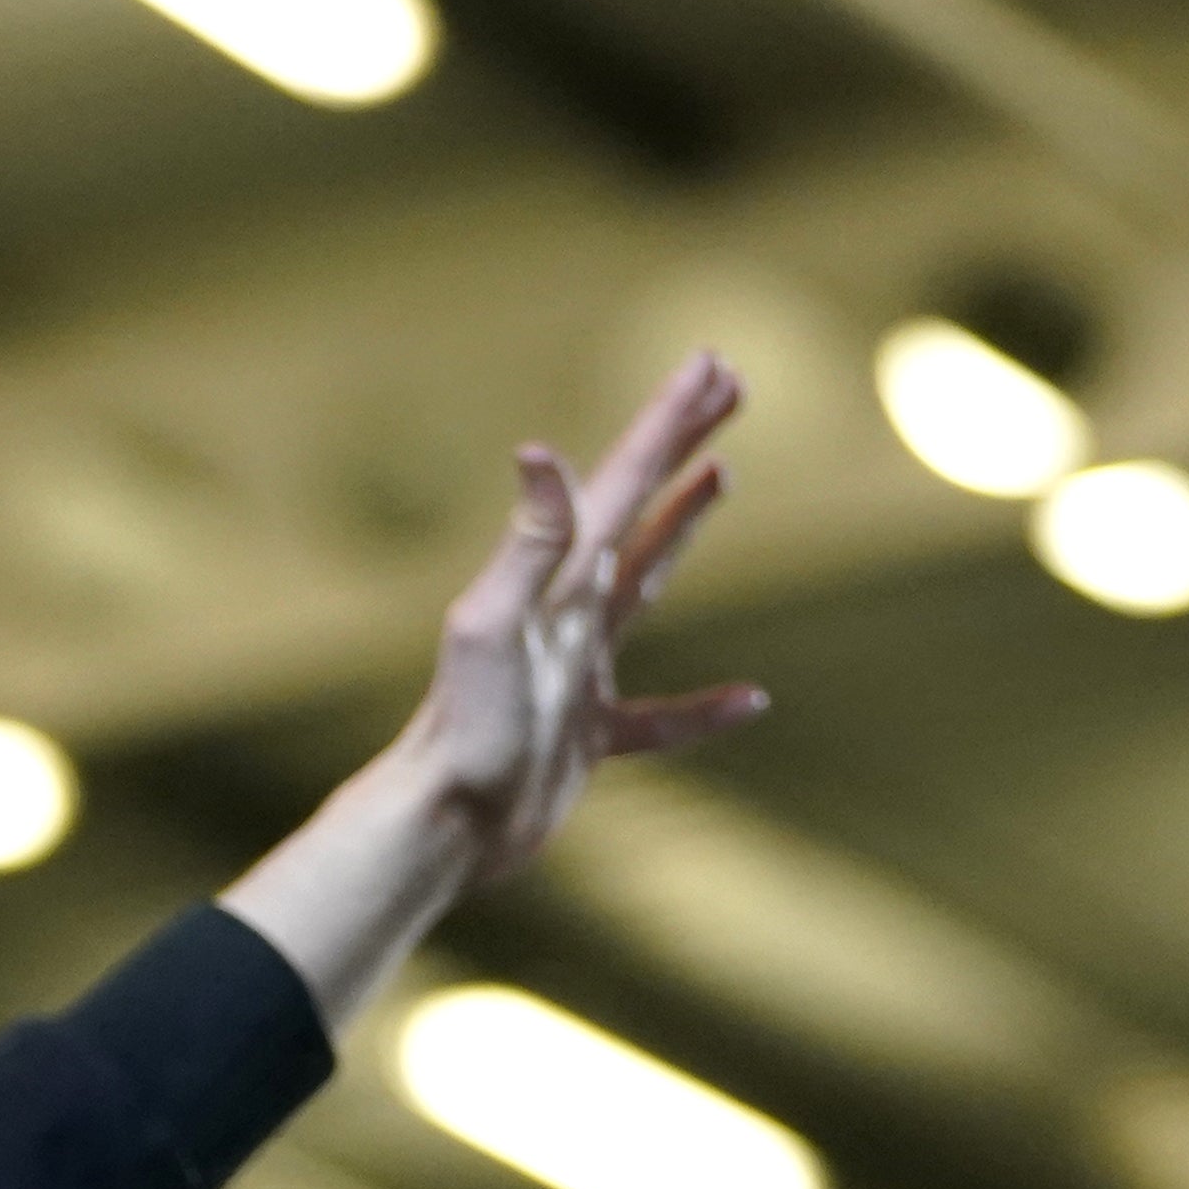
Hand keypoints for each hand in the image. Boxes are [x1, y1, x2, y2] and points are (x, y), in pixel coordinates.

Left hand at [217, 352, 766, 1031]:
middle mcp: (570, 614)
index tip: (712, 364)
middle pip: (640, 510)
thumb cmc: (463, 730)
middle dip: (681, 445)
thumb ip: (528, 544)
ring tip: (720, 475)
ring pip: (647, 584)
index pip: (624, 483)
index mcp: (558, 582)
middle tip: (726, 385)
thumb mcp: (492, 626)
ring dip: (681, 526)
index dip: (670, 423)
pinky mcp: (586, 736)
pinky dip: (703, 710)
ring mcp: (581, 672)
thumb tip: (537, 452)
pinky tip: (747, 701)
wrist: (441, 824)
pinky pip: (660, 719)